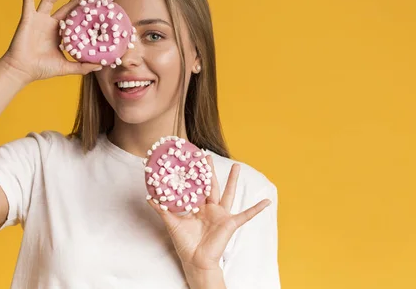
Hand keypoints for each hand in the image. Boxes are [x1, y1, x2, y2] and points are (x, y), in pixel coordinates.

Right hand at [0, 0, 101, 82]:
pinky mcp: (28, 17)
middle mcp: (49, 25)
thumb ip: (82, 66)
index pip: (74, 20)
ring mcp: (38, 20)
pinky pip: (28, 0)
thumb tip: (101, 65)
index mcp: (58, 34)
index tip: (96, 7)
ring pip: (50, 0)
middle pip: (66, 8)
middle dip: (78, 1)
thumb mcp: (66, 67)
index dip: (84, 14)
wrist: (22, 70)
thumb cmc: (41, 69)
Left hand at [147, 157, 271, 272]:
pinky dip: (257, 209)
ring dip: (233, 180)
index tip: (189, 161)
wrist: (196, 261)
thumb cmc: (185, 244)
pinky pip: (246, 215)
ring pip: (228, 193)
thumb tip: (149, 197)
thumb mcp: (172, 224)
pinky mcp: (230, 223)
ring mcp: (221, 214)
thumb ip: (162, 210)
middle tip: (206, 154)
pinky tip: (266, 202)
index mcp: (197, 208)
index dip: (192, 175)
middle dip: (208, 170)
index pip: (194, 187)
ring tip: (237, 165)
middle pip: (210, 185)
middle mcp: (210, 208)